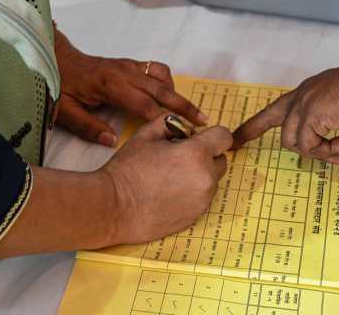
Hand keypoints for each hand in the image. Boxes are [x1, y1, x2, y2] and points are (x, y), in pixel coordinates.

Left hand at [55, 30, 206, 145]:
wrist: (58, 58)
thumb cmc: (62, 85)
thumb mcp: (66, 110)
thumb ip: (88, 127)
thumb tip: (112, 141)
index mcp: (111, 85)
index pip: (145, 105)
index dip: (162, 120)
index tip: (177, 134)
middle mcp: (125, 72)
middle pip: (163, 89)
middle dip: (184, 106)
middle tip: (202, 121)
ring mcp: (130, 65)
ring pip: (163, 76)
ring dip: (178, 93)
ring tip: (189, 112)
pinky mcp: (131, 64)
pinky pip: (157, 69)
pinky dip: (168, 81)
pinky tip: (169, 96)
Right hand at [101, 116, 231, 243]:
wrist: (114, 207)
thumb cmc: (128, 170)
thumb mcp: (146, 134)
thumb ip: (170, 122)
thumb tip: (184, 126)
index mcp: (196, 153)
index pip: (224, 137)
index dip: (211, 135)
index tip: (198, 139)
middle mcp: (205, 178)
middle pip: (220, 160)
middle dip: (206, 156)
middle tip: (179, 158)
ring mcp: (202, 200)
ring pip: (212, 181)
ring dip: (199, 175)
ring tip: (171, 177)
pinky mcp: (196, 216)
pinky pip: (203, 198)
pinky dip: (193, 193)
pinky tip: (169, 192)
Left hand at [232, 65, 338, 163]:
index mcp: (309, 93)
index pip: (277, 109)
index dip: (257, 123)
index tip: (238, 136)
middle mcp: (302, 97)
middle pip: (272, 119)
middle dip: (251, 132)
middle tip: (237, 144)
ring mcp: (303, 106)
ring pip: (293, 141)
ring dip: (319, 152)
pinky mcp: (308, 117)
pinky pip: (308, 146)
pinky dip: (327, 152)